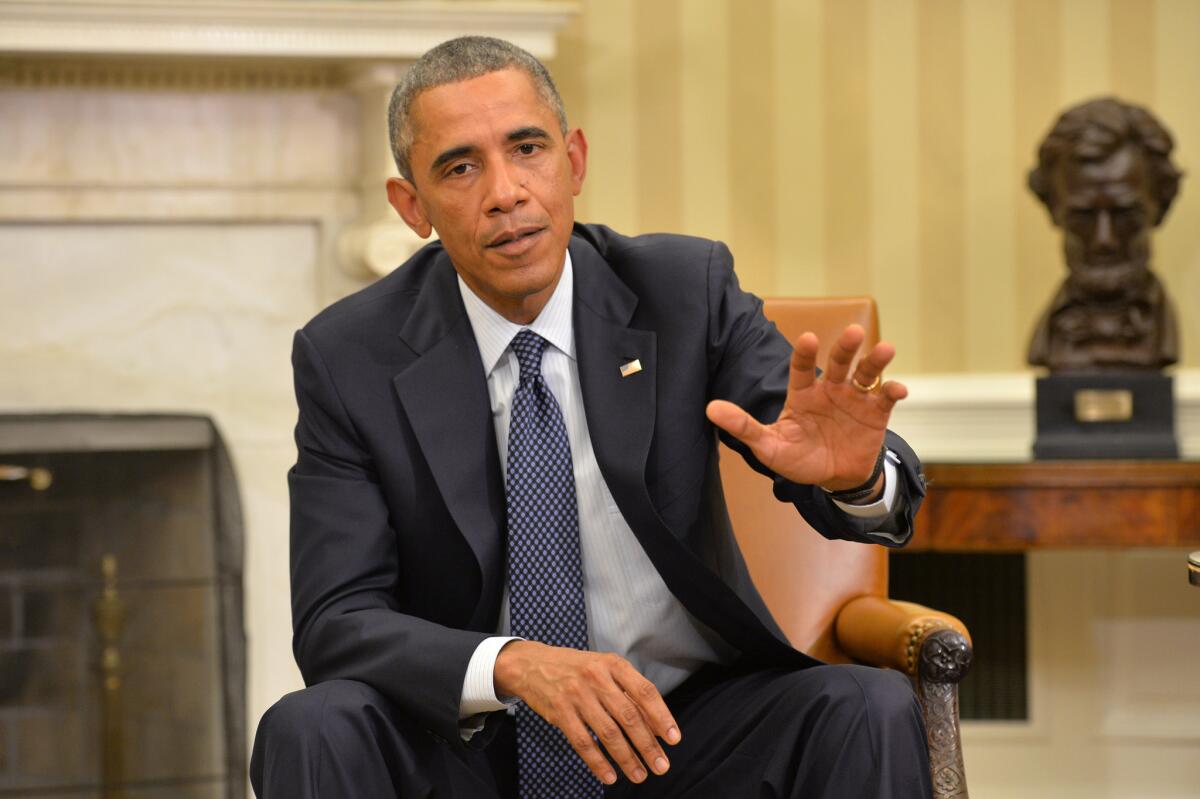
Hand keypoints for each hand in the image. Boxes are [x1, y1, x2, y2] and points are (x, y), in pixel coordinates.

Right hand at [494, 640, 679, 785]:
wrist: (531, 664)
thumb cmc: (574, 668)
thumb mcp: (603, 668)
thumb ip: (627, 692)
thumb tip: (656, 725)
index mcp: (612, 664)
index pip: (644, 692)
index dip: (662, 716)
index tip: (674, 739)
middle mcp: (597, 677)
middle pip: (629, 717)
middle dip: (648, 745)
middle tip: (661, 766)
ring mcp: (577, 695)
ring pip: (609, 733)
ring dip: (627, 759)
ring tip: (640, 775)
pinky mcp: (560, 712)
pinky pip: (583, 743)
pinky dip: (598, 763)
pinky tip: (609, 776)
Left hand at [705, 324, 906, 491]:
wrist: (833, 479)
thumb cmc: (798, 458)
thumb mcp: (769, 446)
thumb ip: (743, 426)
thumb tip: (711, 409)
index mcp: (803, 394)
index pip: (801, 368)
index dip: (804, 353)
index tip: (808, 337)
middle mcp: (830, 390)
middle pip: (838, 362)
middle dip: (845, 347)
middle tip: (854, 332)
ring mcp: (854, 399)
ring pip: (866, 374)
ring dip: (875, 361)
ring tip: (885, 349)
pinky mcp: (875, 413)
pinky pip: (886, 398)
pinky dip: (893, 391)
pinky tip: (898, 389)